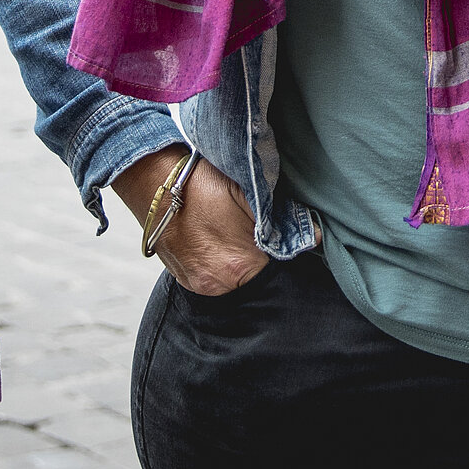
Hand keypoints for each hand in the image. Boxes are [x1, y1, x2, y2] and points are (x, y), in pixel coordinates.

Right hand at [116, 146, 268, 296]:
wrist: (154, 184)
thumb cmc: (199, 184)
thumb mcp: (246, 192)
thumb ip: (280, 218)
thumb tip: (314, 235)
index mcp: (240, 264)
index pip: (279, 265)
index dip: (280, 246)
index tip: (273, 230)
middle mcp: (219, 283)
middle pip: (257, 274)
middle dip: (260, 253)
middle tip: (249, 227)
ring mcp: (199, 285)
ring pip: (237, 278)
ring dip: (240, 259)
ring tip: (230, 231)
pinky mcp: (186, 281)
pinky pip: (215, 277)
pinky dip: (221, 261)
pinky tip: (215, 238)